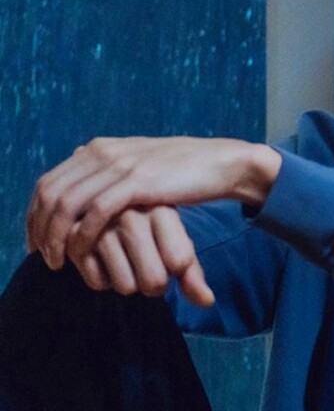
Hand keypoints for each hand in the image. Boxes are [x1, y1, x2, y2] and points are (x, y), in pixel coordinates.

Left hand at [26, 136, 280, 269]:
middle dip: (38, 228)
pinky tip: (82, 254)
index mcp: (99, 148)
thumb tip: (85, 174)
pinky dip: (83, 236)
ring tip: (58, 262)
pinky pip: (96, 212)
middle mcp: (102, 153)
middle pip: (50, 192)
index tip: (36, 242)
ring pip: (67, 203)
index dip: (35, 214)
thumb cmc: (184, 170)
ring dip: (56, 236)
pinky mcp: (138, 182)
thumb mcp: (140, 163)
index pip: (49, 181)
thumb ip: (112, 169)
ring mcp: (119, 166)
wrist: (221, 163)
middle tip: (42, 257)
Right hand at [73, 206, 214, 307]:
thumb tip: (207, 302)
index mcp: (161, 210)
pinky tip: (102, 261)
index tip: (172, 260)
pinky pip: (98, 284)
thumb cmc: (149, 229)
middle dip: (153, 285)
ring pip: (126, 287)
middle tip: (148, 269)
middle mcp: (131, 215)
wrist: (100, 206)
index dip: (178, 271)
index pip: (180, 262)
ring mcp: (100, 226)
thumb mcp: (174, 240)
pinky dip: (102, 280)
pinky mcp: (74, 239)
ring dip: (127, 283)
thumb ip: (192, 273)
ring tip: (124, 262)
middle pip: (154, 281)